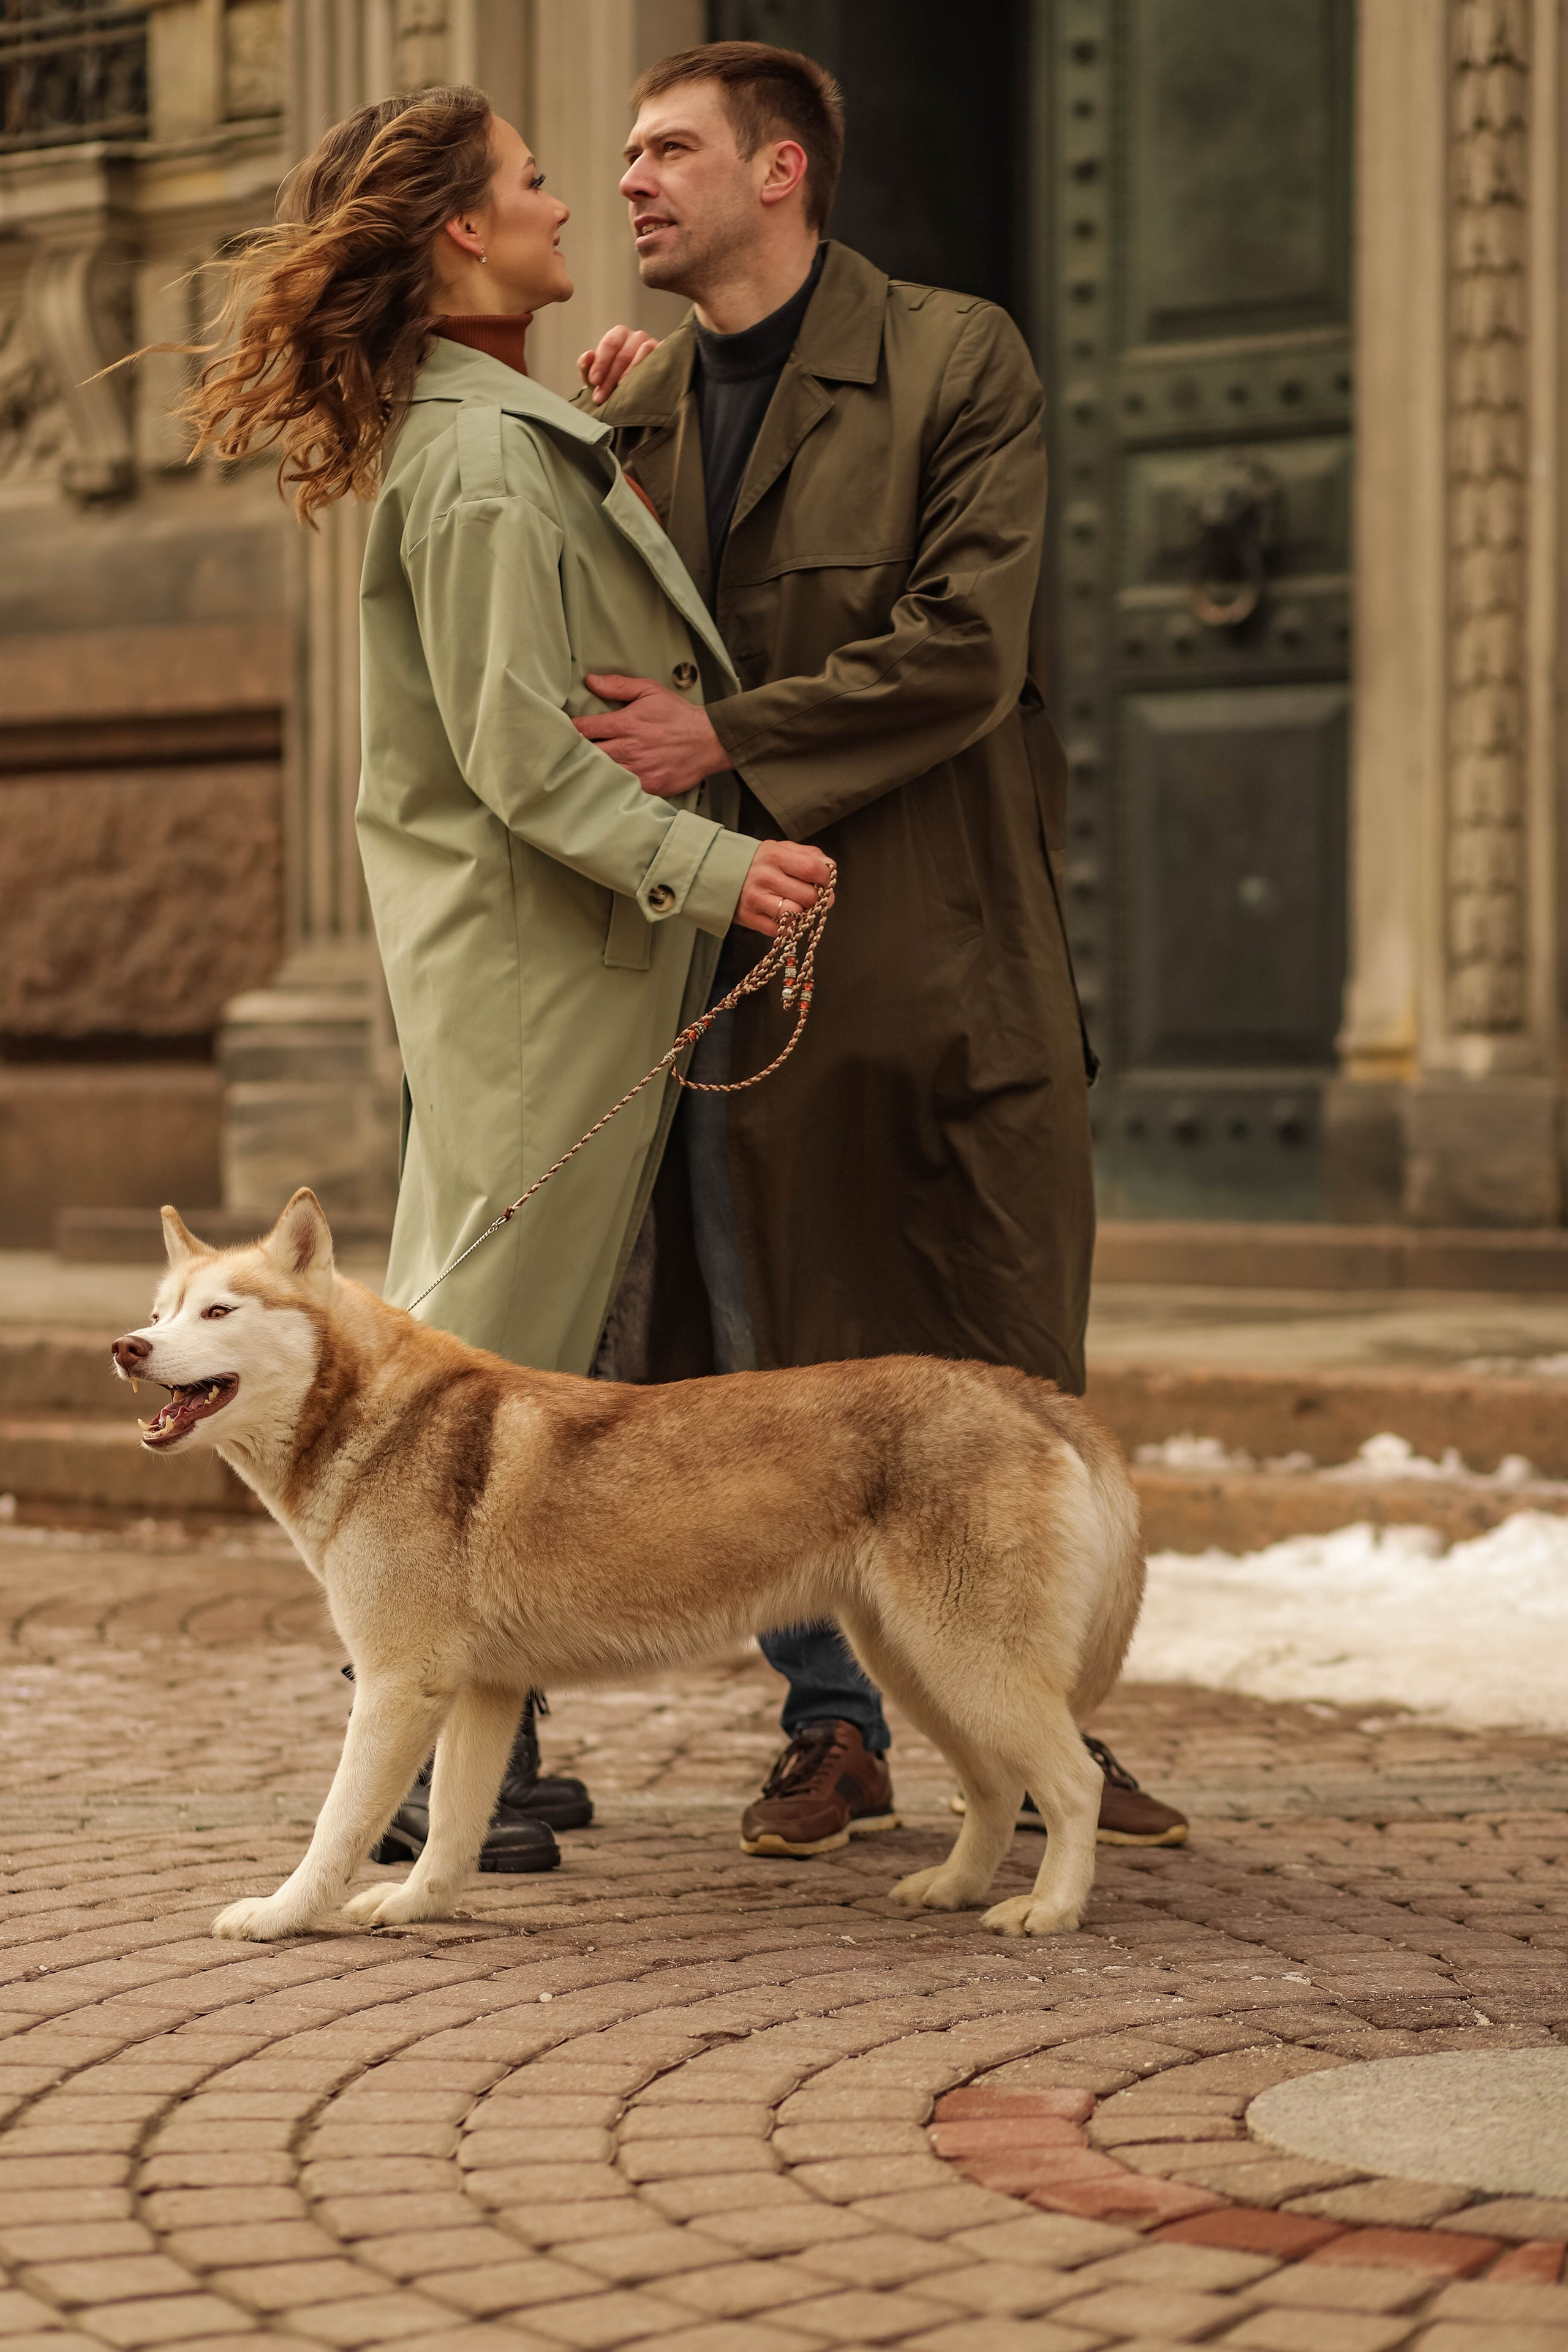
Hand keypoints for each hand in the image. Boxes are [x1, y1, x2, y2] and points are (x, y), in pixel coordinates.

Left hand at [574, 672, 725, 797]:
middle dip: (577, 752)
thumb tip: (591, 681)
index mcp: (626, 723)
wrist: (709, 740)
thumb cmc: (678, 715)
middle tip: (570, 751)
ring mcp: (639, 770)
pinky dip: (613, 786)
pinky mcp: (649, 786)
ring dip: (593, 770)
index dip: (572, 729)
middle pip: (589, 754)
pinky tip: (608, 782)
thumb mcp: (650, 691)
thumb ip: (619, 686)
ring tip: (585, 767)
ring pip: (603, 773)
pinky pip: (622, 789)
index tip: (567, 730)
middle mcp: (630, 748)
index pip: (586, 728)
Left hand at [576, 325, 658, 402]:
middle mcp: (636, 337)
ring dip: (631, 373)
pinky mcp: (664, 355)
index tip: (594, 381)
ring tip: (621, 390)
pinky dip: (650, 370)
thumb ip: (586, 366)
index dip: (601, 363)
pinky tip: (641, 385)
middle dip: (611, 377)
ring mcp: (652, 344)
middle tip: (601, 397)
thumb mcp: (594, 375)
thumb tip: (588, 355)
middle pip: (624, 353)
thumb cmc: (611, 379)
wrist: (631, 389)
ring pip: (644, 351)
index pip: (610, 344)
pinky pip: (660, 356)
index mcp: (619, 334)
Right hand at [736, 840, 834, 938]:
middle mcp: (765, 877)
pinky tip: (783, 915)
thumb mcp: (780, 849)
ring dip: (803, 914)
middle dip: (818, 900)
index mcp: (775, 855)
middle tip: (815, 898)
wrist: (718, 872)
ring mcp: (756, 899)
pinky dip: (788, 926)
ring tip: (798, 906)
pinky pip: (781, 930)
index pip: (813, 869)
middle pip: (808, 896)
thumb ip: (808, 854)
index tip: (825, 883)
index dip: (826, 879)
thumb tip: (829, 867)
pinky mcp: (750, 917)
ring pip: (796, 914)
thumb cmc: (758, 862)